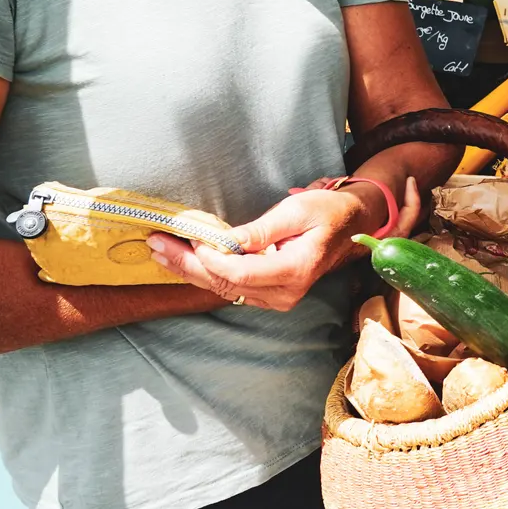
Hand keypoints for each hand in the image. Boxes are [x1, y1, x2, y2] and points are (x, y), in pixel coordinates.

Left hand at [148, 176, 421, 311]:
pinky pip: (231, 288)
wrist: (352, 226)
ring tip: (159, 250)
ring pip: (223, 289)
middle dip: (187, 264)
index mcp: (297, 269)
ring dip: (189, 270)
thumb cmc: (328, 212)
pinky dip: (204, 274)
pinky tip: (182, 261)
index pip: (241, 272)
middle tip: (156, 244)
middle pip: (225, 284)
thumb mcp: (297, 211)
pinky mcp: (270, 295)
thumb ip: (260, 230)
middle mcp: (286, 291)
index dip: (210, 259)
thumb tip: (224, 242)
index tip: (188, 239)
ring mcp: (278, 297)